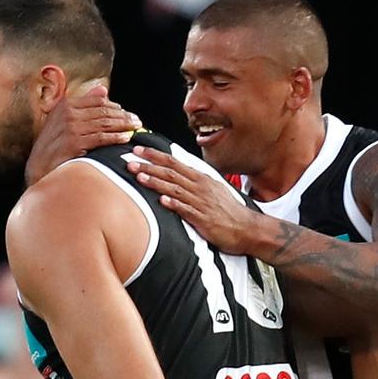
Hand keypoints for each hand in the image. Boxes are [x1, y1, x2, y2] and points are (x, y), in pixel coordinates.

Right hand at [25, 85, 142, 184]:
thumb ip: (84, 103)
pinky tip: (125, 138)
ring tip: (135, 127)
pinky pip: (101, 138)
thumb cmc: (53, 144)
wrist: (38, 166)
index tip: (126, 112)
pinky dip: (115, 137)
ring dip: (123, 125)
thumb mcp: (64, 119)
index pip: (97, 101)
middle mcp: (68, 113)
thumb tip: (103, 90)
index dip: (115, 107)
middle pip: (103, 111)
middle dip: (123, 116)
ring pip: (105, 123)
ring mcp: (71, 128)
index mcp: (65, 104)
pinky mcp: (75, 143)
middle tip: (137, 120)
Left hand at [127, 146, 258, 254]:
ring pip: (175, 188)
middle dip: (149, 165)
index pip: (174, 162)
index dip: (155, 156)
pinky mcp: (203, 219)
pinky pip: (186, 209)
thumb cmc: (229, 211)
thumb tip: (178, 175)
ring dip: (156, 182)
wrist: (248, 228)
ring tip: (139, 177)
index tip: (139, 150)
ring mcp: (201, 202)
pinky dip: (174, 204)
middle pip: (171, 172)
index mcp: (201, 179)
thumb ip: (195, 182)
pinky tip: (162, 200)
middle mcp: (200, 187)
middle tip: (130, 160)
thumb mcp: (213, 190)